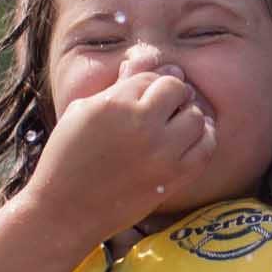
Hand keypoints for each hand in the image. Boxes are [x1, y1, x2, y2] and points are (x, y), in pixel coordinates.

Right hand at [30, 60, 220, 231]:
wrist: (65, 211)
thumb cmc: (67, 158)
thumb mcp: (83, 111)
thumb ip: (118, 86)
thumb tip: (149, 60)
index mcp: (115, 103)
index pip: (151, 77)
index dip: (148, 86)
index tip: (142, 99)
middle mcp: (141, 124)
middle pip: (178, 90)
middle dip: (171, 96)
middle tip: (161, 110)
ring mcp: (161, 153)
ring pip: (196, 116)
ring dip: (188, 116)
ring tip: (176, 125)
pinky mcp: (173, 178)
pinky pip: (206, 148)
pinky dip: (203, 139)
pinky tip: (192, 140)